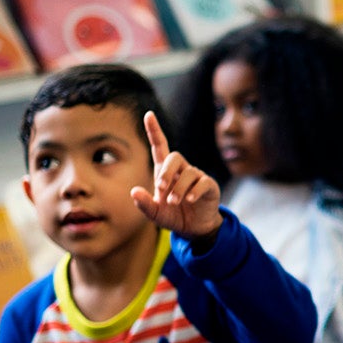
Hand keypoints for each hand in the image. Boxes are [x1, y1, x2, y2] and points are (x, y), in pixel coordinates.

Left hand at [130, 111, 222, 240]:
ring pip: (188, 172)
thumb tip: (134, 191)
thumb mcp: (155, 214)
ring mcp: (196, 176)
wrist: (195, 228)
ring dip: (178, 188)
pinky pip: (202, 182)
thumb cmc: (173, 216)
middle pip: (175, 156)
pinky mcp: (209, 186)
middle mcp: (181, 170)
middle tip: (160, 188)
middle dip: (166, 171)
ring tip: (174, 202)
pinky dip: (194, 191)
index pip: (160, 146)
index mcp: (165, 172)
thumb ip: (144, 204)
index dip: (154, 130)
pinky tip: (189, 200)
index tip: (148, 114)